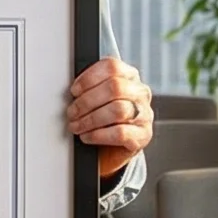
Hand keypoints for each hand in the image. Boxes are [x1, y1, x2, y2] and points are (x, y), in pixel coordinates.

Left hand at [66, 57, 152, 179]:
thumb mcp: (97, 99)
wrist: (111, 150)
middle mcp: (140, 93)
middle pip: (115, 87)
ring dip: (91, 119)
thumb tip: (74, 90)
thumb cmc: (101, 121)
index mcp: (129, 77)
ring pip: (118, 110)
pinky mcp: (143, 135)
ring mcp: (145, 114)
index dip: (89, 78)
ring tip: (77, 126)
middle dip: (87, 101)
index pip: (112, 67)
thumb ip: (90, 89)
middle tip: (72, 112)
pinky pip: (120, 133)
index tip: (74, 90)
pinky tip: (87, 136)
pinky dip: (98, 135)